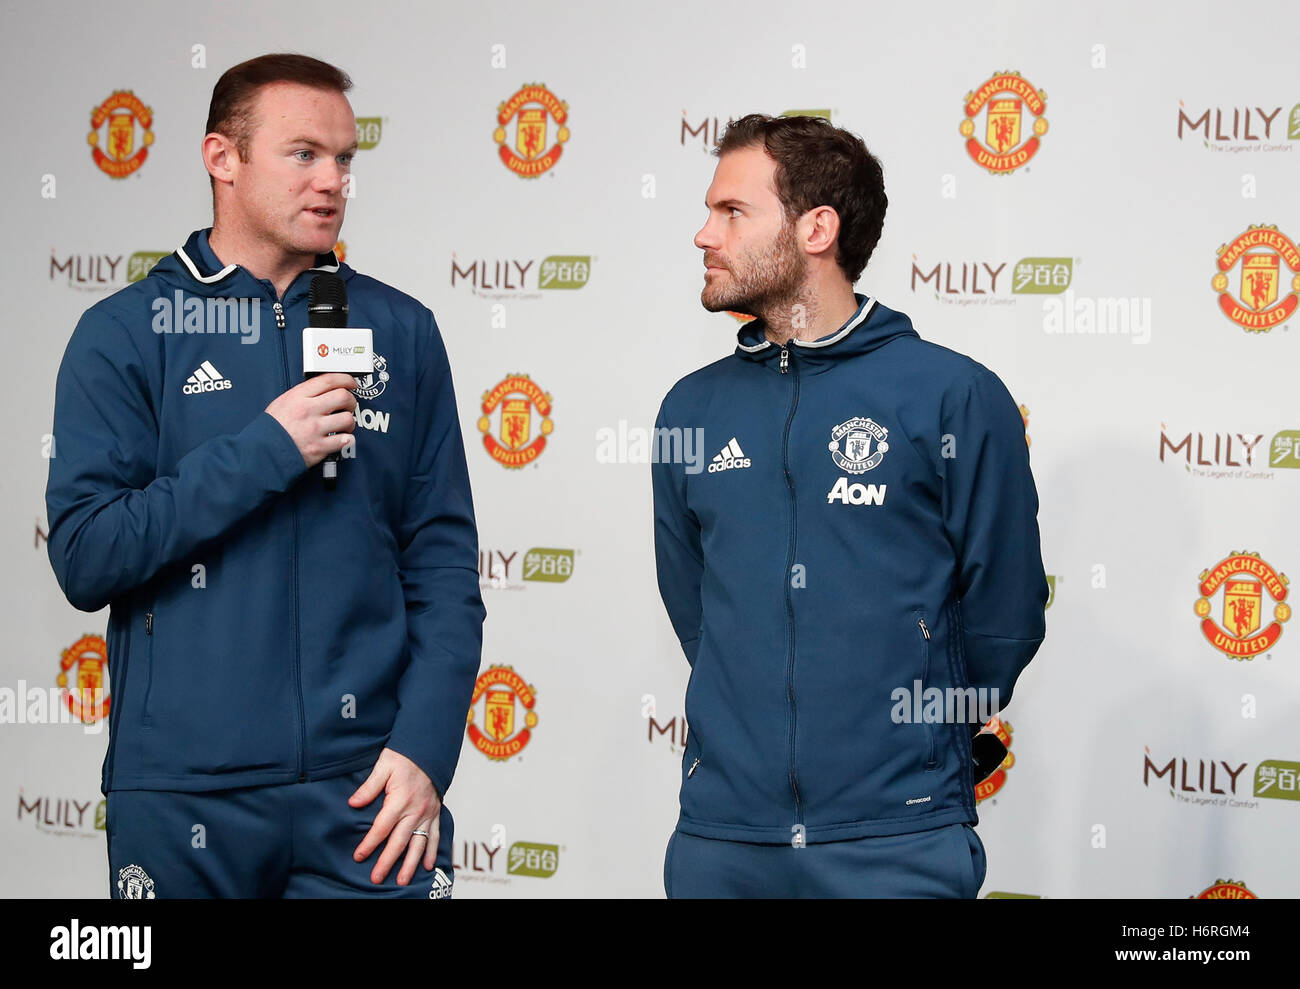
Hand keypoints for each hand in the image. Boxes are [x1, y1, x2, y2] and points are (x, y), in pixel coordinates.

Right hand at [265, 372, 359, 467]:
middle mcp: (308, 410)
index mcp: (298, 397)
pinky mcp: (319, 447)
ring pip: (347, 419)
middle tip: (349, 406)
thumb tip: (324, 390)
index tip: (351, 383)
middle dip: (351, 401)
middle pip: (343, 397)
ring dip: (349, 422)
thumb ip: (303, 394)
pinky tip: (341, 438)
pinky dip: (346, 439)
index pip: (329, 380)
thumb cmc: (272, 429)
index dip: (346, 379)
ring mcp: (315, 429)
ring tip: (344, 425)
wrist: (262, 452)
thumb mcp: (282, 402)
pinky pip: (345, 440)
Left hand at [348, 747, 440, 885]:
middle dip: (387, 861)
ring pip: (419, 844)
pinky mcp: (435, 813)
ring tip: (403, 880)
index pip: (382, 827)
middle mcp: (416, 810)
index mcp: (400, 799)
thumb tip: (353, 803)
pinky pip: (434, 836)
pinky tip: (427, 865)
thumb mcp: (383, 766)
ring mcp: (428, 813)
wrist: (429, 750)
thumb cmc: (405, 757)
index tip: (359, 856)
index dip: (369, 843)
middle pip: (399, 841)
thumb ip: (369, 787)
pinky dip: (432, 852)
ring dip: (410, 864)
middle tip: (377, 878)